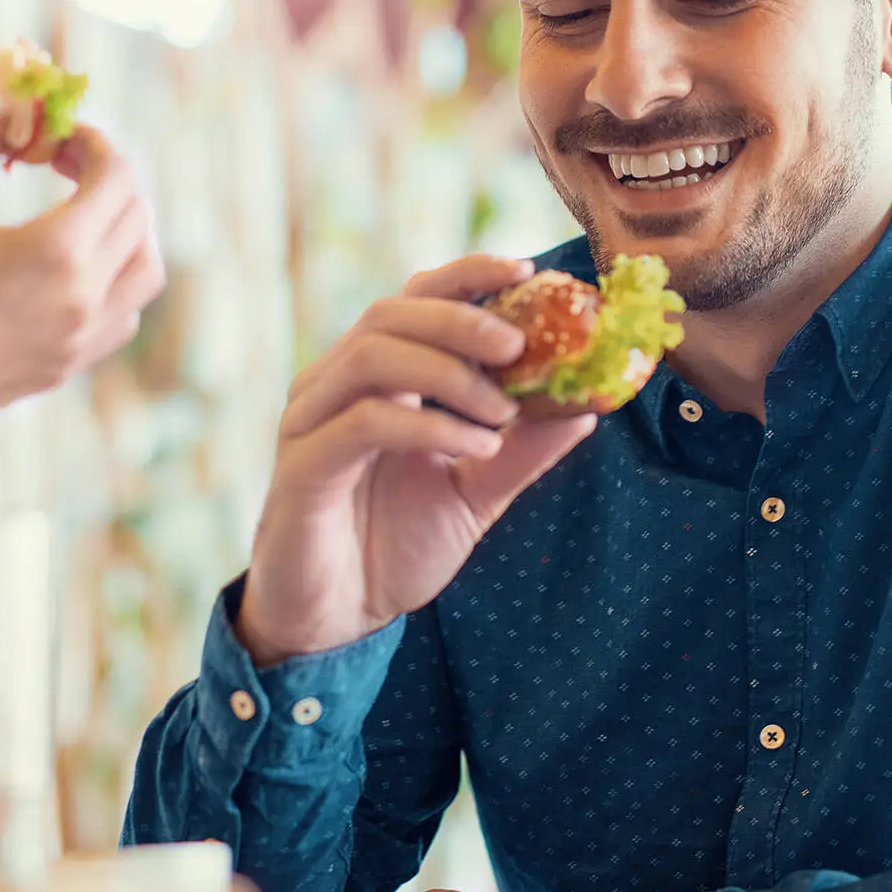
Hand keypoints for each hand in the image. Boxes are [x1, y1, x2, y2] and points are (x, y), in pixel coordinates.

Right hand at [0, 122, 162, 441]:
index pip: (116, 176)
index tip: (60, 134)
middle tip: (62, 161)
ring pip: (145, 269)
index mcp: (57, 250)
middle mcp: (85, 296)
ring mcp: (84, 338)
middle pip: (136, 216)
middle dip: (106, 176)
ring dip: (126, 228)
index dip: (94, 142)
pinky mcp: (71, 364)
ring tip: (81, 210)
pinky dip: (116, 278)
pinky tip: (73, 266)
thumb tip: (9, 118)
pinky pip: (124, 312)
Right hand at [237, 255, 596, 663]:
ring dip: (449, 372)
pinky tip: (475, 447)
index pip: (414, 300)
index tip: (527, 273)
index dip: (466, 276)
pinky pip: (363, 422)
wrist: (335, 619)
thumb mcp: (475, 494)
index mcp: (374, 379)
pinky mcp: (302, 465)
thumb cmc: (393, 547)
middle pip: (390, 314)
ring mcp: (311, 420)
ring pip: (372, 356)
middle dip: (461, 319)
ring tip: (504, 411)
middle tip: (520, 344)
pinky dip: (428, 425)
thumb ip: (522, 450)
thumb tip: (588, 406)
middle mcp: (335, 385)